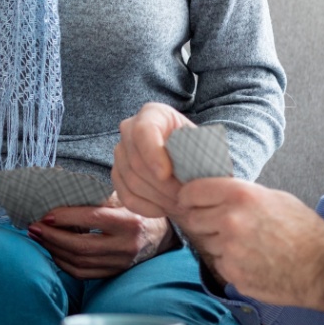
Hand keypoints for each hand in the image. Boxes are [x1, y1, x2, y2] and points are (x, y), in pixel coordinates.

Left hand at [29, 201, 173, 278]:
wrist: (159, 236)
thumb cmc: (134, 211)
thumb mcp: (122, 198)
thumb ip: (95, 194)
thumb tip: (58, 179)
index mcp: (129, 222)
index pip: (93, 219)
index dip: (66, 217)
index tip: (45, 214)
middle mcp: (126, 245)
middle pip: (82, 246)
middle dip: (53, 237)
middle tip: (33, 227)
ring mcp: (120, 263)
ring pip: (80, 262)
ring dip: (54, 250)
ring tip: (38, 237)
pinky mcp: (114, 273)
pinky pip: (83, 274)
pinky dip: (63, 263)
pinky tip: (52, 251)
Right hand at [112, 102, 195, 217]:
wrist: (193, 167)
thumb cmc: (202, 153)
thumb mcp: (206, 147)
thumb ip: (196, 153)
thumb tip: (184, 168)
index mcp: (153, 114)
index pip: (143, 131)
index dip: (152, 153)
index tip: (166, 174)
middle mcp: (130, 129)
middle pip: (136, 159)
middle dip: (162, 184)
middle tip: (186, 198)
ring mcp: (121, 153)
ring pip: (131, 180)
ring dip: (158, 197)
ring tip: (181, 205)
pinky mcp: (118, 175)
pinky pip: (126, 195)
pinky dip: (146, 207)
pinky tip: (164, 210)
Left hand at [174, 178, 323, 313]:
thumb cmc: (304, 231)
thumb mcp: (274, 198)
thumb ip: (241, 195)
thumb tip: (215, 194)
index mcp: (240, 196)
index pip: (193, 191)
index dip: (189, 196)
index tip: (190, 200)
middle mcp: (230, 221)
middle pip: (193, 218)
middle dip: (204, 221)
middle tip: (222, 225)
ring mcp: (229, 250)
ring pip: (207, 243)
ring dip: (219, 244)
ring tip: (249, 245)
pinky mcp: (232, 274)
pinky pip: (220, 264)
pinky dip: (231, 263)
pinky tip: (254, 261)